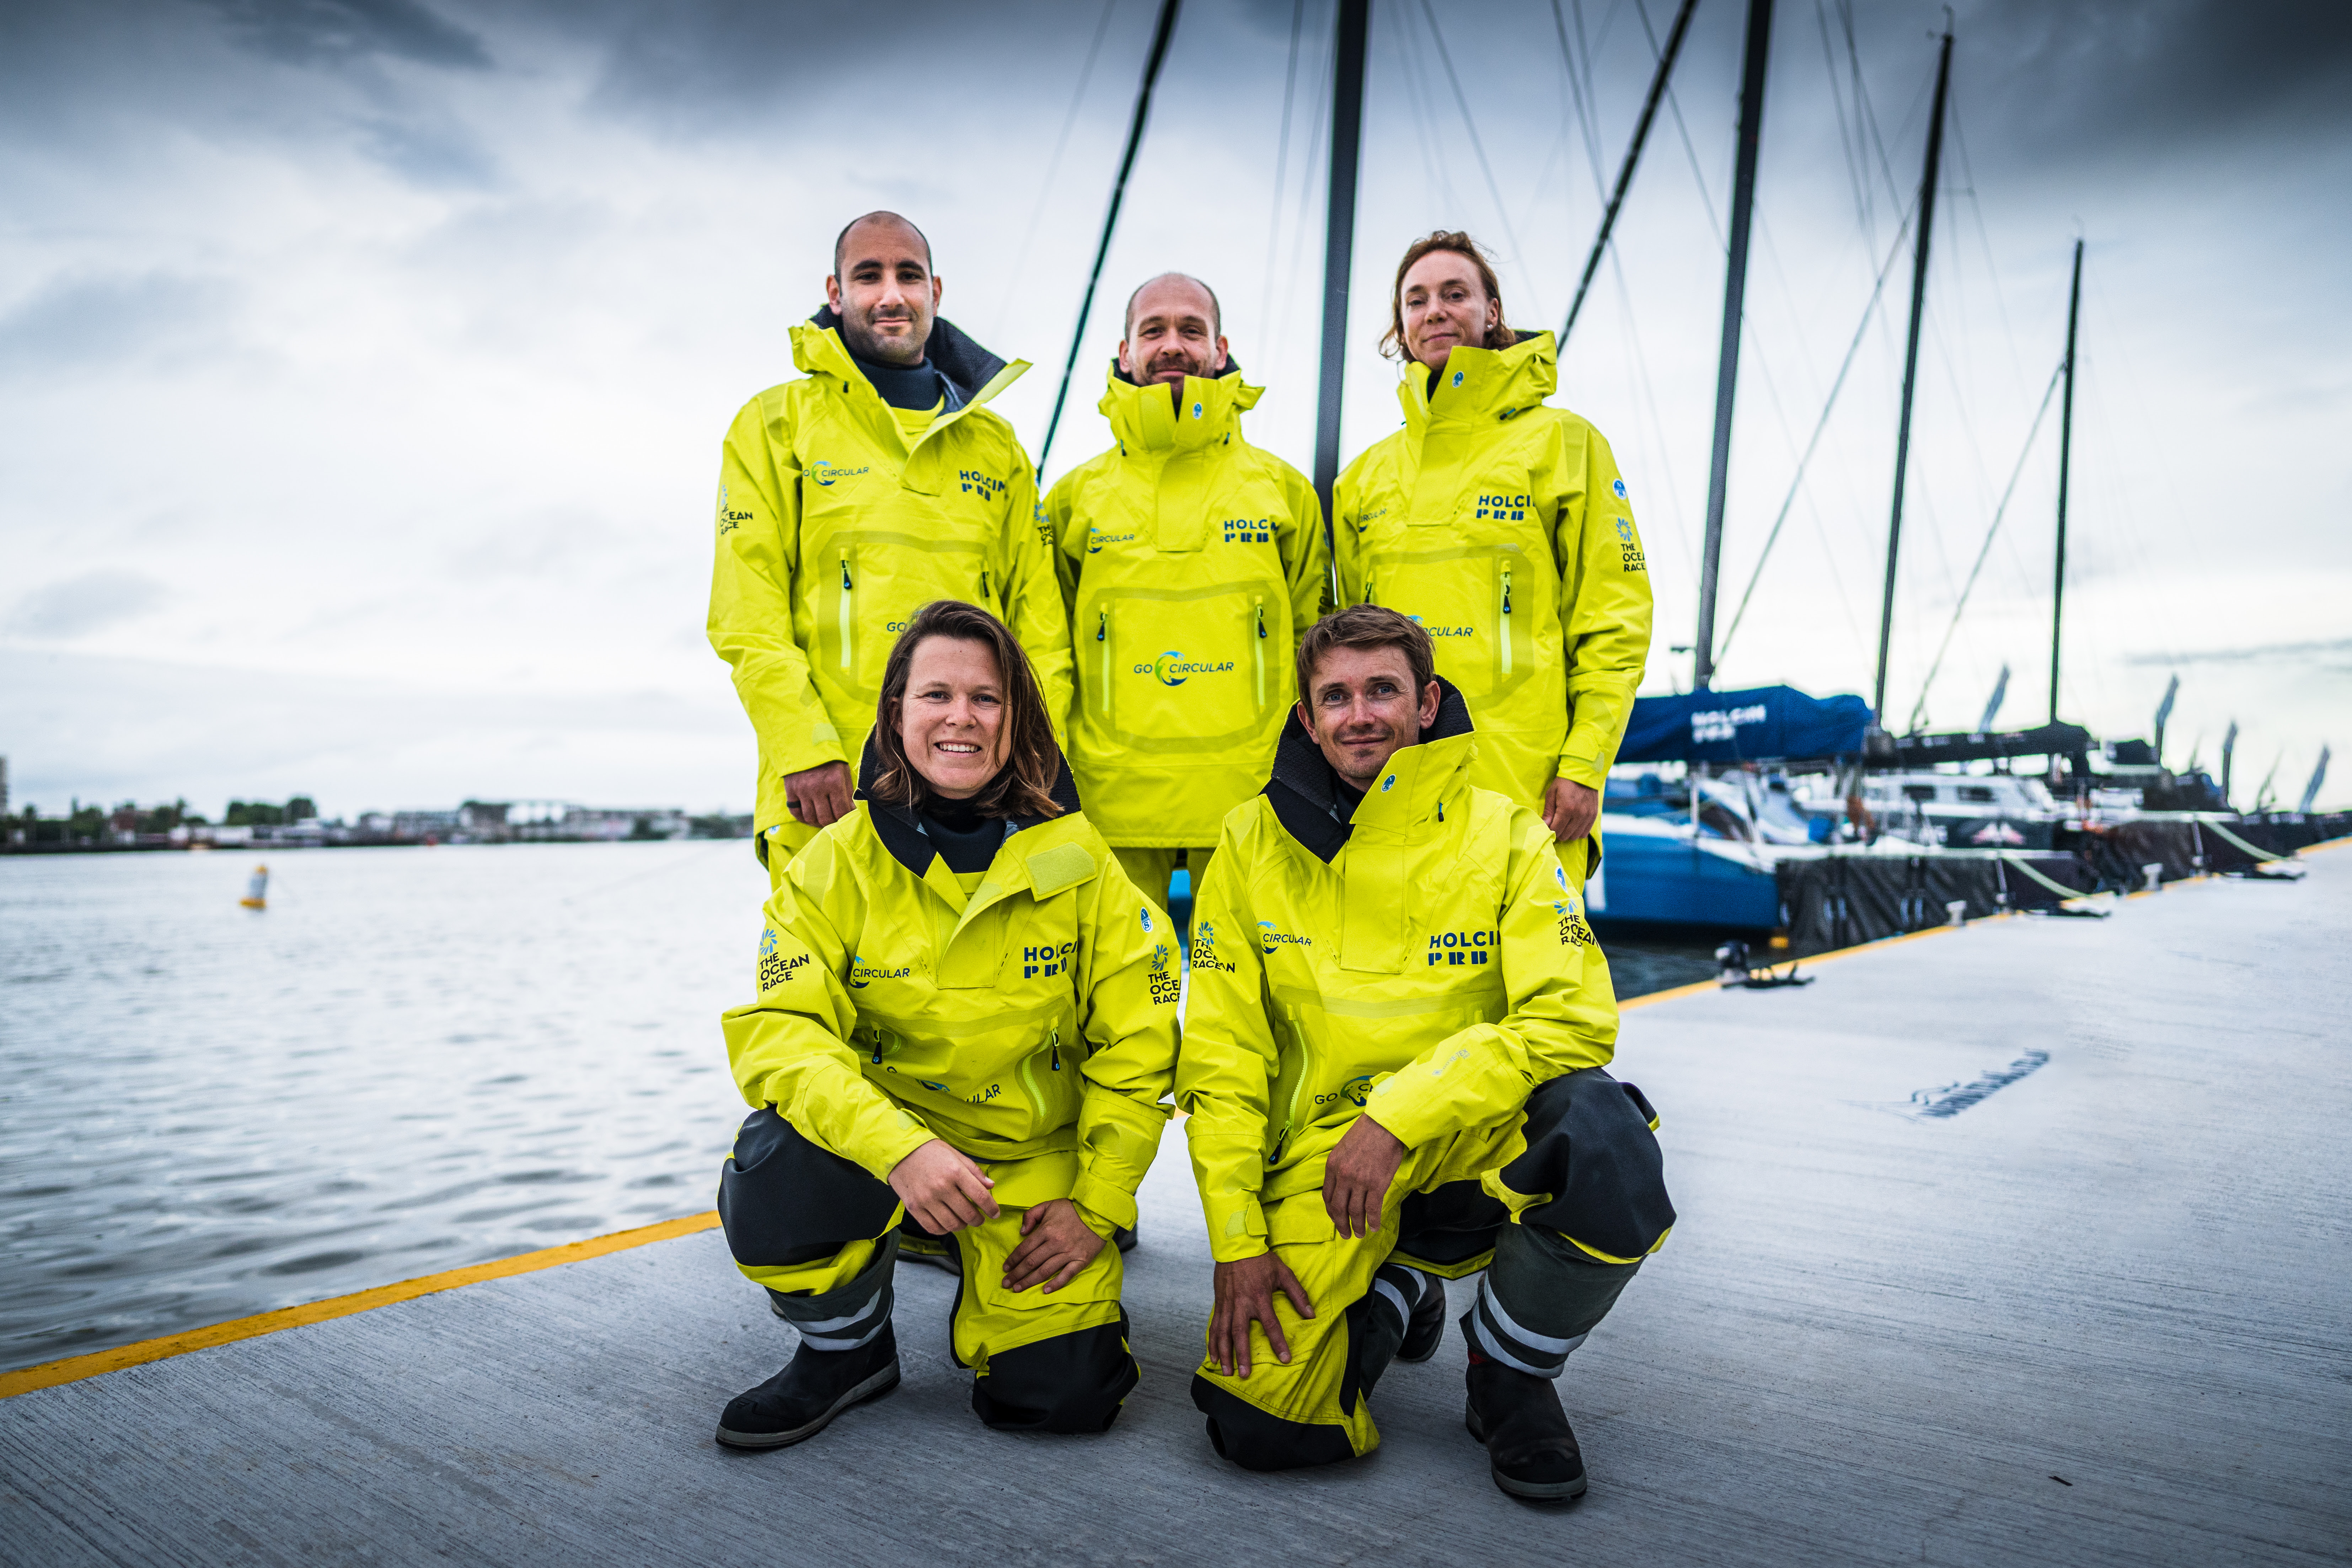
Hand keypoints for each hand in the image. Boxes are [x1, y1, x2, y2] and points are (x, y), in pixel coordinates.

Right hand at [784, 761, 853, 827]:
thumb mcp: (843, 772)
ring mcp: (802, 791)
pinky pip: (795, 812)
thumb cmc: (829, 759)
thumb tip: (852, 811)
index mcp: (834, 783)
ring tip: (823, 821)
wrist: (805, 744)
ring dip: (818, 823)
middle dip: (833, 823)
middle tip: (835, 822)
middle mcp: (817, 788)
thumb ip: (848, 792)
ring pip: (810, 818)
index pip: (841, 812)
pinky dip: (803, 818)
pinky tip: (810, 818)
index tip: (847, 818)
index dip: (845, 819)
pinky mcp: (790, 791)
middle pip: (825, 818)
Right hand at [887, 1139, 997, 1234]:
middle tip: (980, 1218)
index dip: (991, 1208)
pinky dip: (944, 1229)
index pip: (980, 1196)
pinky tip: (948, 1223)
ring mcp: (927, 1199)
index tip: (995, 1213)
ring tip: (964, 1221)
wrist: (900, 1151)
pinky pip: (933, 1228)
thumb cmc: (930, 1152)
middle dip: (978, 1219)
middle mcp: (941, 1187)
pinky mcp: (914, 1208)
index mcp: (955, 1171)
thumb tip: (990, 1186)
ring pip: (952, 1224)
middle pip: (968, 1213)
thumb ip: (974, 1171)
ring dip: (962, 1226)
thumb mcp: (955, 1154)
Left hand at [1001, 1199, 1104, 1293]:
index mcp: (1046, 1230)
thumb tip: (1021, 1232)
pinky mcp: (1081, 1260)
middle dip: (1017, 1274)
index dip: (1013, 1260)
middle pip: (1031, 1262)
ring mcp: (1068, 1253)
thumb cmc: (1072, 1209)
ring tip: (1018, 1289)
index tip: (1005, 1268)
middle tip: (1006, 1283)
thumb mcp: (1048, 1205)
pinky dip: (1055, 1284)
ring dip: (1030, 1281)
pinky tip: (1044, 1290)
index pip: (1024, 1248)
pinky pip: (1066, 1275)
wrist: (1098, 1212)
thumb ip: (1031, 1215)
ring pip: (1045, 1271)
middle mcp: (1055, 1243)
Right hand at [1210, 1251, 1314, 1377]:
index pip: (1270, 1325)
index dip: (1278, 1343)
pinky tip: (1213, 1355)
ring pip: (1223, 1333)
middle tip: (1244, 1374)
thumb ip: (1298, 1294)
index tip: (1284, 1359)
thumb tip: (1311, 1313)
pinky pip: (1214, 1325)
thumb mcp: (1283, 1273)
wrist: (1236, 1245)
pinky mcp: (1218, 1303)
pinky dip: (1212, 1342)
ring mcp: (1227, 1304)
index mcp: (1259, 1297)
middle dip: (1241, 1355)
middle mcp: (1241, 1303)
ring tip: (1226, 1371)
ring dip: (1224, 1353)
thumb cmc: (1261, 1259)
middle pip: (1240, 1334)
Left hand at [1322, 1114, 1407, 1239]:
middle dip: (1341, 1224)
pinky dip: (1373, 1221)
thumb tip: (1341, 1186)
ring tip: (1360, 1234)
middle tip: (1345, 1234)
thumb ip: (1339, 1167)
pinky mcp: (1377, 1185)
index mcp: (1332, 1166)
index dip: (1331, 1211)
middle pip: (1338, 1208)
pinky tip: (1374, 1227)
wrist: (1385, 1125)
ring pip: (1355, 1211)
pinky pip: (1373, 1209)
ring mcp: (1360, 1182)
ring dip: (1357, 1226)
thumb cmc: (1365, 1133)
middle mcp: (1343, 1176)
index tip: (1336, 1218)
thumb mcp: (1343, 1148)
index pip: (1327, 1196)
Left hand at [1543, 776, 1600, 841]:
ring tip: (1565, 825)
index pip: (1556, 830)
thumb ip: (1548, 811)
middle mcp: (1578, 814)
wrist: (1584, 773)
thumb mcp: (1552, 793)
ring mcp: (1588, 816)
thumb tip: (1544, 825)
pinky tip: (1573, 825)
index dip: (1550, 830)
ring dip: (1568, 833)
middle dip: (1558, 832)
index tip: (1549, 825)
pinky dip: (1578, 831)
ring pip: (1575, 836)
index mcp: (1566, 809)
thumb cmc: (1564, 782)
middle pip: (1565, 835)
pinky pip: (1585, 833)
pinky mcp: (1593, 816)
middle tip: (1556, 824)